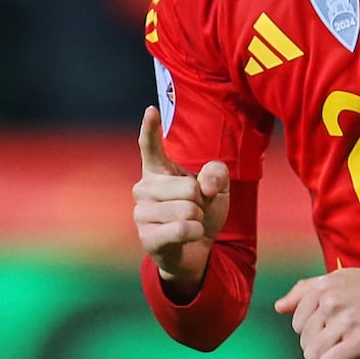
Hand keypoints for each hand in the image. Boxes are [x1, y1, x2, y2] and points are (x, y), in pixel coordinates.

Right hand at [132, 106, 230, 291]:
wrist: (197, 249)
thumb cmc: (202, 211)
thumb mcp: (218, 187)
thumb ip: (217, 172)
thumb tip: (204, 185)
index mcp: (157, 171)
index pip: (150, 146)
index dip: (150, 128)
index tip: (151, 109)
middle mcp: (143, 189)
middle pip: (188, 187)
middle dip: (201, 200)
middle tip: (195, 209)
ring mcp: (141, 214)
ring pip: (187, 209)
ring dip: (199, 218)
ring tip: (191, 223)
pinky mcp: (147, 238)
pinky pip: (183, 229)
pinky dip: (196, 232)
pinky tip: (190, 235)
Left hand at [274, 269, 359, 358]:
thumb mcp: (341, 279)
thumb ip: (306, 291)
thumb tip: (279, 307)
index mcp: (324, 286)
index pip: (296, 322)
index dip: (313, 330)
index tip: (332, 328)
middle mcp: (331, 301)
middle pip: (304, 340)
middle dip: (320, 345)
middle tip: (343, 340)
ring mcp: (346, 321)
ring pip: (313, 355)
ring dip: (328, 358)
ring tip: (345, 350)